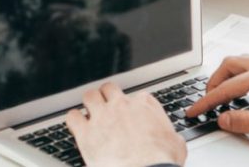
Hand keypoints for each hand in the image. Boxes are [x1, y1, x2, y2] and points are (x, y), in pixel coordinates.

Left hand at [65, 83, 185, 166]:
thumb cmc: (162, 161)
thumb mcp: (176, 144)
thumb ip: (170, 135)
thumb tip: (172, 139)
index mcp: (144, 105)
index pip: (135, 96)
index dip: (131, 106)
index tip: (130, 114)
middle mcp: (121, 105)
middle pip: (109, 89)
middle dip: (107, 97)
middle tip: (106, 107)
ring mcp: (102, 117)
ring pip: (89, 96)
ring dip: (89, 103)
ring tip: (89, 112)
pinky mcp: (86, 133)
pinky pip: (72, 117)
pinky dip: (73, 120)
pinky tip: (76, 126)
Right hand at [185, 55, 248, 140]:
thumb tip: (224, 118)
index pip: (227, 86)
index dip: (207, 100)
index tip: (195, 110)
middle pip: (231, 64)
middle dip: (213, 81)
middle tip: (205, 100)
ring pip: (244, 61)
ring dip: (228, 75)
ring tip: (221, 93)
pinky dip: (243, 73)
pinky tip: (246, 87)